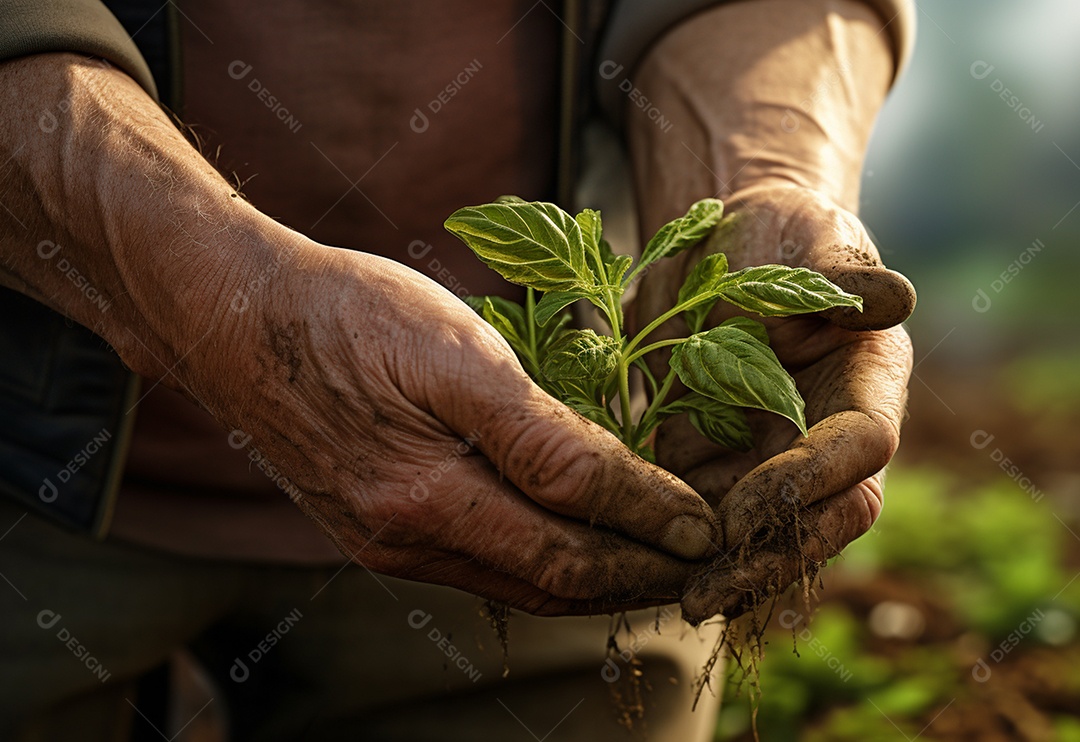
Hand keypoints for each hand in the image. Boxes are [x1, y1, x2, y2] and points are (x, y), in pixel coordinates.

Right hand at [213, 243, 718, 615]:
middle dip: (633, 578)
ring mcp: (386, 542)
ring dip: (591, 579)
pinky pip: (477, 563)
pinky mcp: (374, 529)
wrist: (234, 315)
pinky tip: (567, 542)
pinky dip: (538, 562)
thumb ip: (543, 434)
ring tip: (651, 563)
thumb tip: (627, 487)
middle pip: (549, 584)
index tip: (706, 533)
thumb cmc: (348, 314)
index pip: (571, 544)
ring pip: (515, 582)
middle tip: (698, 565)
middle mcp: (407, 540)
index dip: (647, 538)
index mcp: (428, 500)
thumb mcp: (457, 354)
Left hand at [631, 184, 914, 622]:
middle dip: (764, 559)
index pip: (861, 447)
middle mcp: (825, 435)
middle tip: (705, 593)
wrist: (732, 249)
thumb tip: (891, 297)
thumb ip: (844, 273)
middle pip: (816, 517)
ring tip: (666, 599)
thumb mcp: (815, 241)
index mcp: (865, 383)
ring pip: (758, 534)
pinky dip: (675, 543)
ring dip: (718, 570)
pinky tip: (634, 565)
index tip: (750, 506)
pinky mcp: (715, 462)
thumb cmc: (785, 235)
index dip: (812, 480)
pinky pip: (700, 514)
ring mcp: (770, 457)